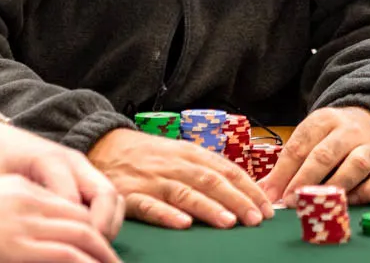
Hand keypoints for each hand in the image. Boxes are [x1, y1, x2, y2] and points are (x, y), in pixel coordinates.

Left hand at [0, 118, 123, 239]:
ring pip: (113, 197)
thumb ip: (19, 209)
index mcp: (49, 160)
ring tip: (92, 247)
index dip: (73, 228)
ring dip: (109, 224)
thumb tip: (33, 239)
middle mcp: (73, 161)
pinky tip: (89, 236)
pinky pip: (106, 198)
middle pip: (106, 194)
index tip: (67, 251)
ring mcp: (83, 167)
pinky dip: (105, 219)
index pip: (72, 199)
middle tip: (90, 251)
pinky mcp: (85, 175)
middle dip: (103, 227)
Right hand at [0, 174, 120, 262]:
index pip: (72, 208)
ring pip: (81, 238)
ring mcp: (27, 224)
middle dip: (104, 246)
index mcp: (25, 191)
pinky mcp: (18, 248)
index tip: (100, 247)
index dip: (92, 229)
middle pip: (84, 222)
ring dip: (101, 257)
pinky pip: (64, 255)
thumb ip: (12, 212)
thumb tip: (20, 238)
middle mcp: (33, 203)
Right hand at [87, 128, 273, 229]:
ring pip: (184, 192)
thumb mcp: (179, 152)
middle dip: (236, 200)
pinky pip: (149, 206)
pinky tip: (182, 224)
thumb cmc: (148, 154)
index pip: (226, 170)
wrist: (103, 145)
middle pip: (210, 180)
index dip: (248, 189)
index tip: (267, 207)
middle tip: (256, 219)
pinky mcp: (129, 195)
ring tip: (229, 222)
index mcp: (189, 153)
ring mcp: (152, 180)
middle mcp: (174, 165)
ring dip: (208, 207)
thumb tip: (245, 189)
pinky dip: (166, 215)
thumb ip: (207, 167)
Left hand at [258, 106, 369, 206]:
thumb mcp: (313, 136)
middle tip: (290, 201)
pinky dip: (366, 194)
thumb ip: (290, 160)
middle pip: (325, 154)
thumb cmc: (336, 135)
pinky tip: (348, 203)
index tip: (270, 193)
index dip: (283, 172)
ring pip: (356, 165)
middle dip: (305, 180)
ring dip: (334, 186)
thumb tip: (265, 190)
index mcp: (324, 120)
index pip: (300, 144)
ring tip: (317, 204)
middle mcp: (349, 131)